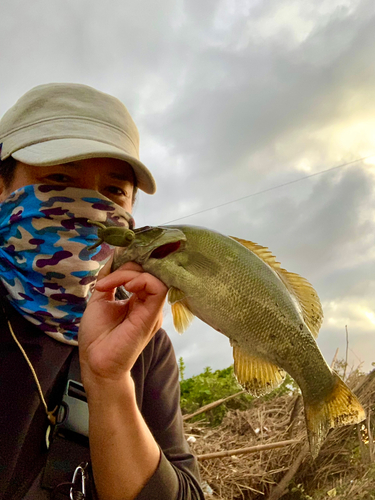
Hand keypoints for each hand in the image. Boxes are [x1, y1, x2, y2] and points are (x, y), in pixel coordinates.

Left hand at [79, 260, 167, 386]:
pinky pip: (157, 286)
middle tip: (109, 276)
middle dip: (128, 265)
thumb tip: (115, 256)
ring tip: (109, 284)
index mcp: (138, 299)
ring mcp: (153, 308)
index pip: (143, 271)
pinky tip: (124, 286)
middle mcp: (148, 302)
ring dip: (129, 273)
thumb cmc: (97, 336)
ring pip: (153, 275)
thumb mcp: (100, 299)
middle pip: (149, 270)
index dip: (129, 261)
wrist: (96, 362)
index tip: (113, 260)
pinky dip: (140, 279)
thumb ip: (109, 278)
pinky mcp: (154, 314)